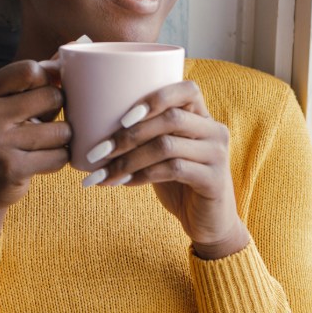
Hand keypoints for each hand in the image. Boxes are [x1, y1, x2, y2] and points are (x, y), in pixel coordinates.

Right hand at [0, 60, 71, 240]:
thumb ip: (29, 81)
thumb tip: (68, 53)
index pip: (30, 70)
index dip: (48, 80)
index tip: (45, 93)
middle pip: (51, 97)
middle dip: (57, 111)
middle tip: (43, 123)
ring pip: (61, 130)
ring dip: (61, 139)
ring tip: (43, 144)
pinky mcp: (12, 169)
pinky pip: (59, 156)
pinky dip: (58, 159)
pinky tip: (42, 161)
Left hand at [83, 81, 250, 258]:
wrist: (209, 222)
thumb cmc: (180, 184)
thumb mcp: (166, 154)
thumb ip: (149, 136)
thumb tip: (94, 126)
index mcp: (203, 117)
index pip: (187, 90)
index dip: (155, 98)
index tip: (121, 118)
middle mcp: (214, 131)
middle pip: (170, 118)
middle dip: (128, 135)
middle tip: (97, 151)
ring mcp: (217, 154)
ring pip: (167, 145)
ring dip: (129, 159)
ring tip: (104, 173)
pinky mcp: (214, 179)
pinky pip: (173, 170)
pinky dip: (142, 175)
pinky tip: (124, 182)